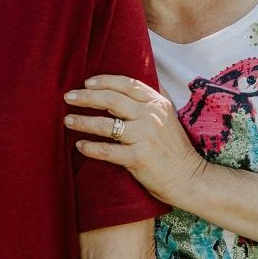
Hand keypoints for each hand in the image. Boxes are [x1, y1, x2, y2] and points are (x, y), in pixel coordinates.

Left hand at [64, 75, 205, 204]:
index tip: (87, 83)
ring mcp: (144, 137)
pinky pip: (106, 150)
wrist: (189, 178)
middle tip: (68, 97)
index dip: (104, 81)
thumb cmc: (174, 148)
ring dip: (82, 121)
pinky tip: (80, 145)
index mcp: (157, 104)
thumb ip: (152, 100)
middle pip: (111, 100)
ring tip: (68, 120)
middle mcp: (150, 117)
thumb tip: (132, 82)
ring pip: (105, 124)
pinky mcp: (137, 158)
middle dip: (86, 97)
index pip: (127, 84)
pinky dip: (90, 147)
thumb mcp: (168, 117)